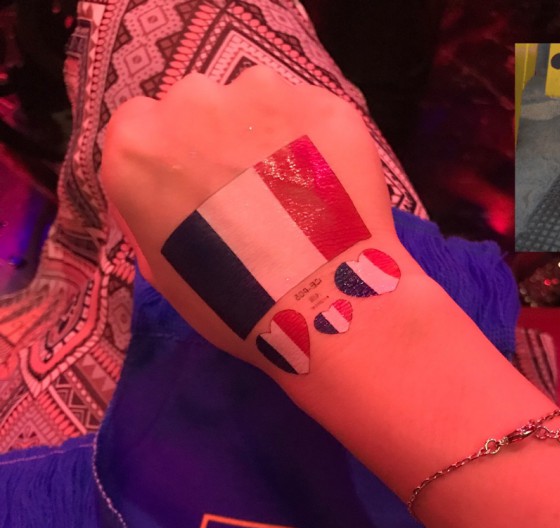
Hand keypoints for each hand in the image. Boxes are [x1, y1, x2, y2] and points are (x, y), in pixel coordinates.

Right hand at [101, 67, 398, 364]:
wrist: (322, 308)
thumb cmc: (233, 304)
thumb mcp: (163, 270)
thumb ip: (152, 213)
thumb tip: (166, 201)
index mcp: (138, 144)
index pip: (140, 126)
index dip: (170, 159)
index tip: (193, 188)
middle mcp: (191, 100)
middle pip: (197, 106)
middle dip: (216, 140)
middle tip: (246, 193)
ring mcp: (263, 94)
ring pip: (257, 101)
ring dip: (266, 133)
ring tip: (292, 191)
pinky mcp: (322, 103)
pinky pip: (310, 115)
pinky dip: (315, 143)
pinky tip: (327, 188)